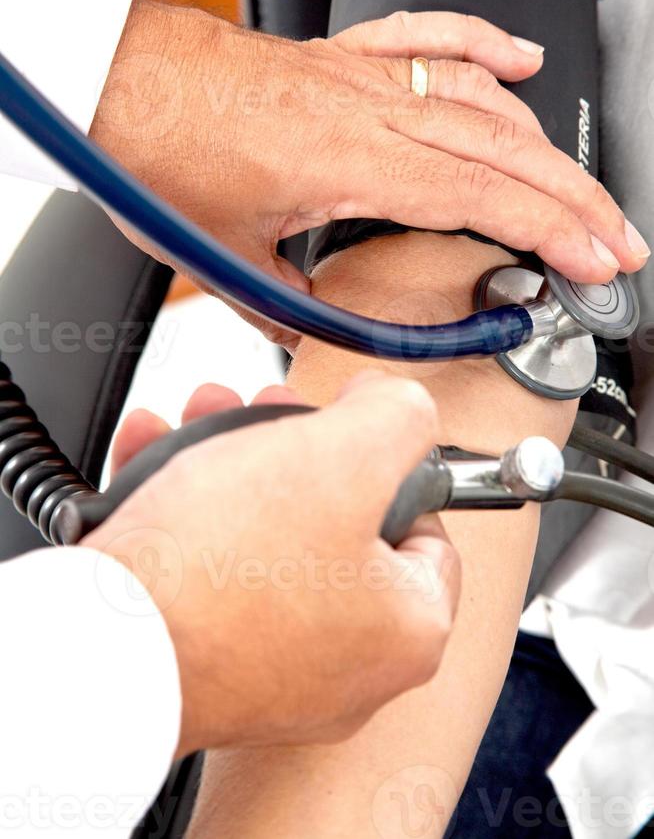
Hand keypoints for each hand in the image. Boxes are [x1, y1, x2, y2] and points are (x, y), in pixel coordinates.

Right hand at [83, 372, 460, 757]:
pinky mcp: (203, 669)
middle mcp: (346, 668)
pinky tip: (151, 466)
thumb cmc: (223, 572)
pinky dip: (185, 515)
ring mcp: (269, 674)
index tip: (351, 429)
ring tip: (198, 422)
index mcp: (403, 629)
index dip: (392, 460)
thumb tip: (401, 407)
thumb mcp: (344, 457)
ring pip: (265, 542)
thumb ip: (400, 417)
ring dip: (232, 468)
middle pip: (337, 526)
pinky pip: (208, 576)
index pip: (428, 528)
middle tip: (263, 414)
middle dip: (291, 449)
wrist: (98, 649)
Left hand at [92, 0, 647, 345]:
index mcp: (353, 161)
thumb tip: (313, 337)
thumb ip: (285, 305)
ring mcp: (361, 76)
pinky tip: (519, 61)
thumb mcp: (227, 258)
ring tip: (577, 188)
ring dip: (541, 142)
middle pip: (504, 148)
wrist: (116, 85)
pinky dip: (481, 45)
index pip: (482, 196)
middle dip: (574, 198)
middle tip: (616, 238)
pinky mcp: (342, 57)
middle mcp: (370, 109)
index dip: (551, 230)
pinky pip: (428, 37)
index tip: (593, 260)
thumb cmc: (160, 156)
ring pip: (480, 97)